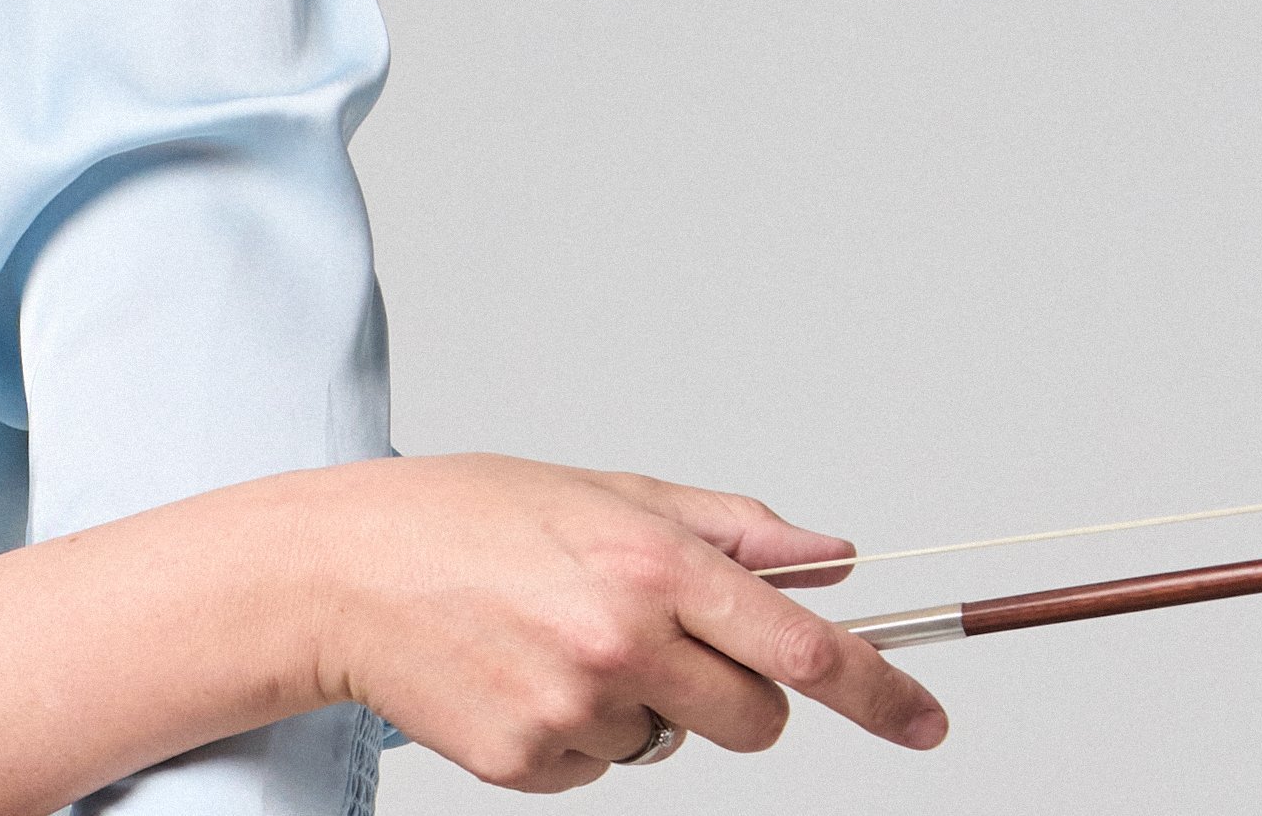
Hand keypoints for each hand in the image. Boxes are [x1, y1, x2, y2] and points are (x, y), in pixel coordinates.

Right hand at [292, 454, 947, 791]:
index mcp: (654, 565)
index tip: (927, 722)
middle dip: (736, 696)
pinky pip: (597, 769)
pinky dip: (571, 735)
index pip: (805, 649)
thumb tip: (829, 555)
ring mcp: (575, 710)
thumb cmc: (461, 517)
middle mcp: (625, 642)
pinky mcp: (527, 763)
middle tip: (660, 647)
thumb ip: (728, 528)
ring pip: (668, 743)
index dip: (882, 694)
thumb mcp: (604, 491)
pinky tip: (516, 676)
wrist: (334, 573)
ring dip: (637, 706)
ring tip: (551, 643)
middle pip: (755, 720)